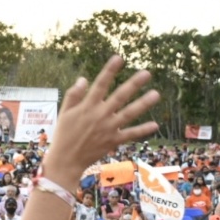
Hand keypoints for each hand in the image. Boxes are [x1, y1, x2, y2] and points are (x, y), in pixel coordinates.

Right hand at [40, 56, 159, 183]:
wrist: (66, 161)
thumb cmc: (63, 134)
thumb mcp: (64, 112)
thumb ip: (74, 95)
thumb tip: (84, 79)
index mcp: (87, 106)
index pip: (100, 84)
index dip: (110, 70)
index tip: (119, 58)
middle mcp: (100, 115)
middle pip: (120, 96)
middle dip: (133, 84)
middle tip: (147, 73)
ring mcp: (108, 128)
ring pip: (129, 114)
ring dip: (143, 104)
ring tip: (156, 94)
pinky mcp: (113, 141)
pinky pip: (130, 134)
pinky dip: (142, 130)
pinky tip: (155, 124)